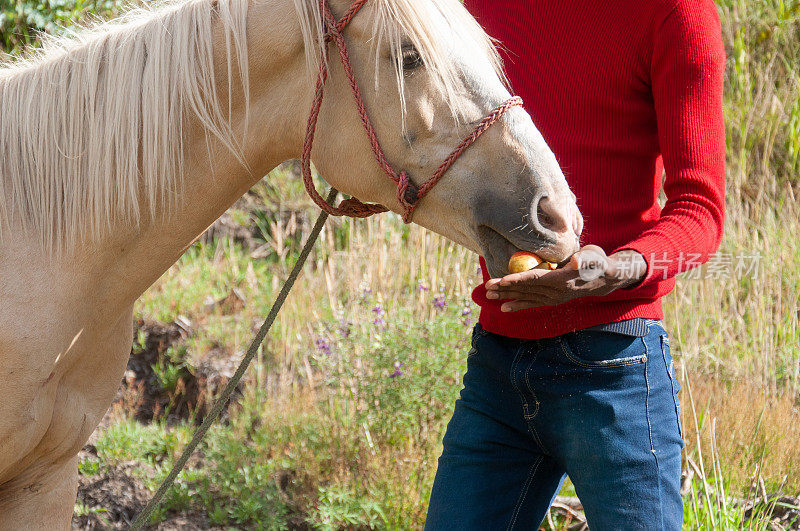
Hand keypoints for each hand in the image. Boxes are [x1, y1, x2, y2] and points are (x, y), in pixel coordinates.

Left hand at [484, 246, 646, 311]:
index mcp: (562, 279)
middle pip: (526, 289)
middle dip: (505, 288)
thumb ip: (586, 259)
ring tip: (488, 295)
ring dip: (507, 296)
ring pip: (526, 296)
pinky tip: (504, 308)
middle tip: (486, 287)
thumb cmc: (597, 262)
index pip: (536, 278)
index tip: (502, 280)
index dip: (518, 279)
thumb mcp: (594, 257)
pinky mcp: (552, 300)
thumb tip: (576, 262)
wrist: (604, 279)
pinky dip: (518, 305)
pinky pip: (532, 303)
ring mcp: (553, 298)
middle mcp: (556, 292)